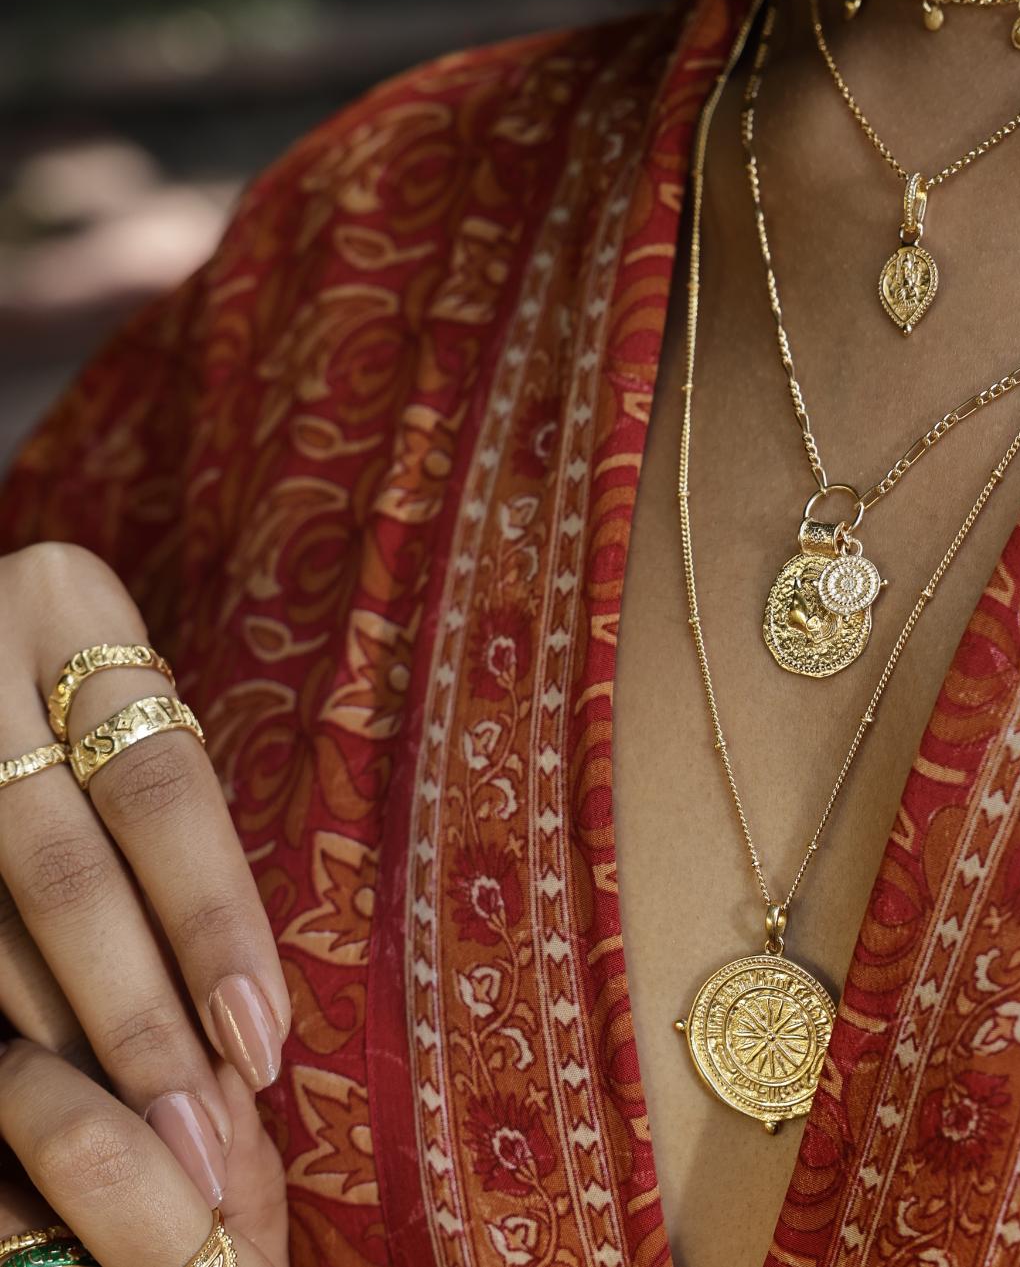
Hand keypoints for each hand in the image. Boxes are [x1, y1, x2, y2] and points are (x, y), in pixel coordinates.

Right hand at [0, 543, 290, 1228]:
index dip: (214, 922)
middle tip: (197, 1137)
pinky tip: (32, 1091)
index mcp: (68, 606)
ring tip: (128, 1136)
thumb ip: (150, 803)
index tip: (263, 1044)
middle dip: (133, 1016)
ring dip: (52, 1039)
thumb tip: (242, 1002)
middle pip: (62, 868)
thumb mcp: (108, 690)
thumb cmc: (52, 678)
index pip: (163, 788)